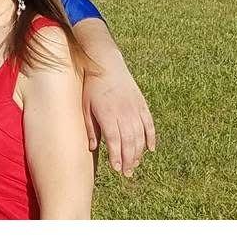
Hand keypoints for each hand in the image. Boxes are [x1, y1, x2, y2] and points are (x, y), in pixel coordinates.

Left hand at [82, 56, 155, 176]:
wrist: (105, 63)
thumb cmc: (91, 86)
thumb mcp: (85, 106)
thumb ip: (89, 128)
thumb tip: (92, 148)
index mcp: (108, 114)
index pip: (115, 141)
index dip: (117, 157)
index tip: (117, 169)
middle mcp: (124, 113)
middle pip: (129, 142)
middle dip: (128, 160)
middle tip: (127, 173)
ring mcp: (135, 108)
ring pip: (140, 136)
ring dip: (138, 152)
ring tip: (135, 164)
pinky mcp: (142, 104)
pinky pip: (149, 124)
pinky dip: (151, 137)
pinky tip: (151, 149)